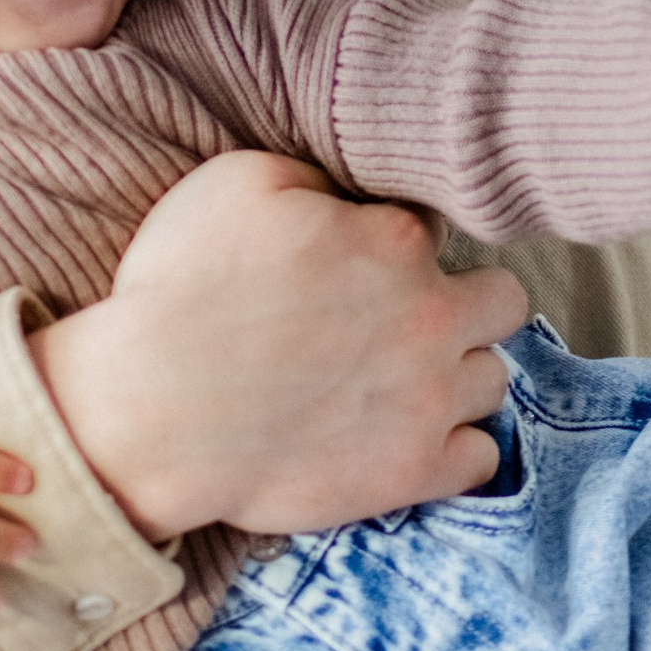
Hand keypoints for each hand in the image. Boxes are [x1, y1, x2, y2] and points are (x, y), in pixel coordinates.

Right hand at [31, 155, 526, 540]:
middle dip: (461, 304)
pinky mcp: (414, 473)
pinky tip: (408, 438)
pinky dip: (453, 450)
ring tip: (399, 385)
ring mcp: (430, 401)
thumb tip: (347, 193)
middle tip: (402, 322)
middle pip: (501, 301)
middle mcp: (432, 317)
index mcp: (395, 242)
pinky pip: (481, 460)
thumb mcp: (236, 184)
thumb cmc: (181, 292)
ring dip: (456, 377)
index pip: (431, 230)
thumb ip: (315, 177)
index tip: (355, 268)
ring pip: (493, 381)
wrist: (149, 415)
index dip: (393, 246)